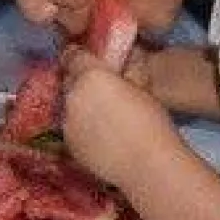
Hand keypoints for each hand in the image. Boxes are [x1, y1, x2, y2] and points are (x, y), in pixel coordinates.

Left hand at [57, 46, 179, 189]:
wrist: (149, 165)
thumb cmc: (153, 122)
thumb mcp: (140, 87)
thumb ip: (119, 76)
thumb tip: (114, 72)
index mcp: (90, 75)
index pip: (72, 55)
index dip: (79, 58)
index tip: (87, 62)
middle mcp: (72, 95)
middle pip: (68, 81)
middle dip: (80, 83)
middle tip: (99, 93)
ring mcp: (66, 121)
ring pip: (68, 106)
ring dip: (79, 107)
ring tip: (101, 119)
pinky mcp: (69, 144)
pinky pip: (71, 129)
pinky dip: (81, 129)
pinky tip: (100, 138)